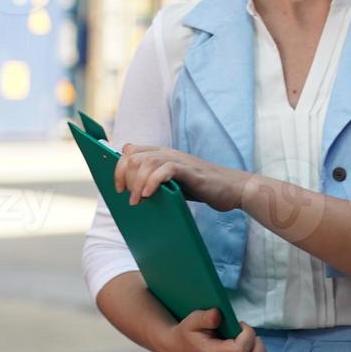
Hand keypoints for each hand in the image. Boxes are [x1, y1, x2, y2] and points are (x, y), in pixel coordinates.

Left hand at [115, 144, 244, 211]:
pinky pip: (167, 169)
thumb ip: (156, 180)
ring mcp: (180, 160)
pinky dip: (154, 181)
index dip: (119, 167)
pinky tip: (149, 194)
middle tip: (126, 195)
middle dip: (125, 176)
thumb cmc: (202, 188)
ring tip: (137, 200)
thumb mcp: (174, 183)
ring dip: (137, 182)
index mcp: (163, 154)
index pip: (132, 151)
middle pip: (135, 156)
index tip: (118, 187)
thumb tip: (132, 190)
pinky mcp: (190, 171)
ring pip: (148, 161)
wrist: (232, 188)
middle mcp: (169, 153)